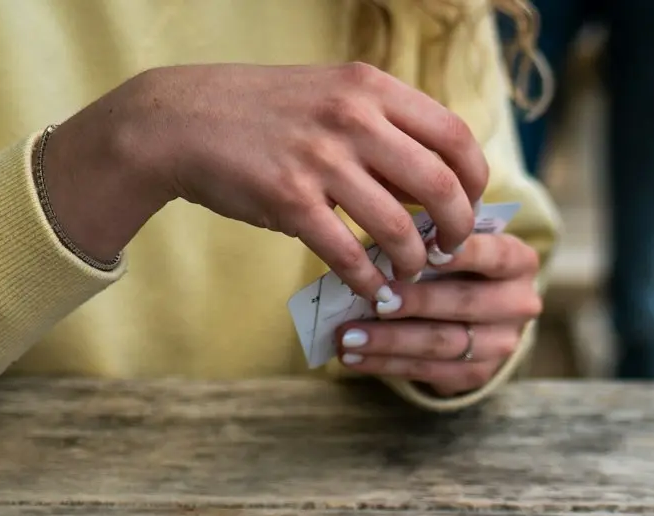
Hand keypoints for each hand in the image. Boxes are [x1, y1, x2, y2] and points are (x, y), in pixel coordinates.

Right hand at [44, 63, 488, 303]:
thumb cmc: (266, 115)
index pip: (455, 136)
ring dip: (414, 262)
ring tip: (410, 274)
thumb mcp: (332, 98)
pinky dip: (371, 281)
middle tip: (451, 250)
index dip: (476, 179)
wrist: (178, 120)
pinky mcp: (289, 199)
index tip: (471, 205)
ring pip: (399, 227)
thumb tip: (443, 182)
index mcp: (370, 87)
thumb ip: (386, 131)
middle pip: (440, 185)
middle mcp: (352, 117)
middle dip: (457, 229)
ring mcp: (320, 158)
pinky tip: (375, 290)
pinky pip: (349, 254)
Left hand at [336, 231, 542, 395]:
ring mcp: (502, 344)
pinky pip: (430, 371)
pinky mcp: (478, 374)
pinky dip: (387, 365)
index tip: (424, 250)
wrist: (479, 307)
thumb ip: (428, 238)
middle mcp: (519, 304)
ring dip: (391, 342)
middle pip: (465, 304)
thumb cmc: (455, 261)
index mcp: (519, 262)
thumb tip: (377, 249)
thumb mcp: (454, 240)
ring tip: (349, 338)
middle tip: (376, 302)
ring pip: (444, 343)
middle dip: (416, 303)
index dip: (462, 255)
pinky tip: (355, 359)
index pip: (494, 255)